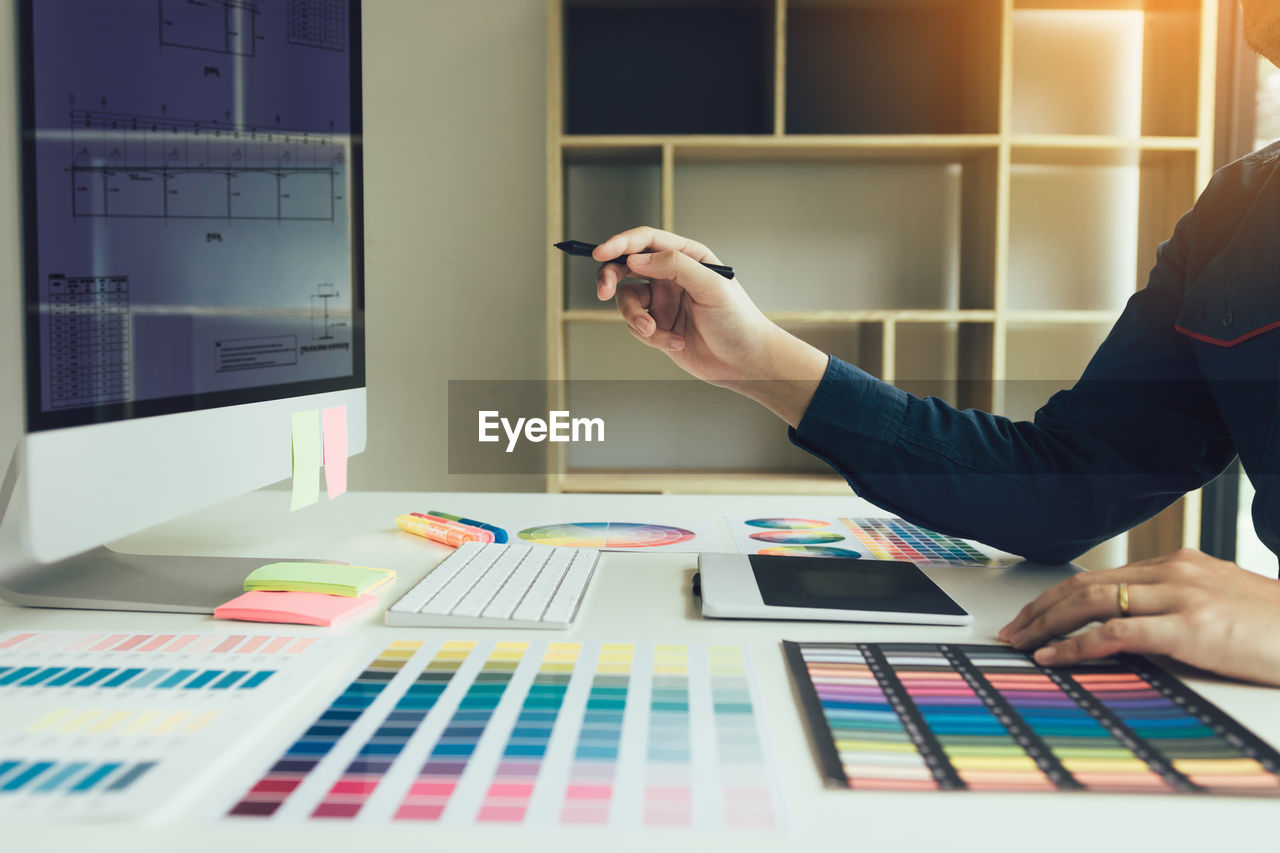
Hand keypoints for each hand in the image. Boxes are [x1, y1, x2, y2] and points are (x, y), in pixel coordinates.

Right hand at [593, 226, 827, 426]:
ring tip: (652, 331)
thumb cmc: (737, 320)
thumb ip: (674, 266)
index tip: (600, 253)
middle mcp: (671, 275)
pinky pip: (637, 327)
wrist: (746, 363)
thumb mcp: (710, 286)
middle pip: (626, 265)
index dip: (620, 243)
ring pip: (627, 300)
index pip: (647, 240)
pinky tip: (676, 344)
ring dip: (635, 317)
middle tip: (603, 292)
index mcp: (687, 256)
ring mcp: (663, 301)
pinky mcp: (659, 326)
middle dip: (611, 277)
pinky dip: (651, 336)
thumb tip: (635, 259)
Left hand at [998, 548, 1279, 685]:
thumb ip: (1177, 607)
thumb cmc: (1277, 628)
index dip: (1058, 596)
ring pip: (1092, 603)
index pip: (1101, 577)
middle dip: (1041, 609)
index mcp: (1180, 564)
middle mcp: (1175, 572)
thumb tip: (1131, 627)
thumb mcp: (1221, 605)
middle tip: (1012, 630)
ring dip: (1047, 625)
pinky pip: (1115, 634)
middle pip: (1087, 585)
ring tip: (1022, 643)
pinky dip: (1076, 646)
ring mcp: (1182, 597)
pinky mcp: (1191, 628)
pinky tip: (1054, 657)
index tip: (1031, 615)